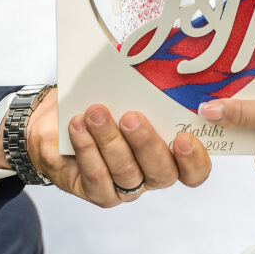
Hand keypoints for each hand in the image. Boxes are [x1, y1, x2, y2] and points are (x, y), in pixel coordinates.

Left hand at [25, 90, 211, 206]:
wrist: (60, 119)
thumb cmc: (102, 102)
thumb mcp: (126, 90)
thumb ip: (145, 83)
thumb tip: (152, 61)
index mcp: (172, 151)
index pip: (195, 170)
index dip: (194, 159)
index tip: (184, 137)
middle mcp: (153, 173)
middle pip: (162, 172)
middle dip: (147, 143)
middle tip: (131, 118)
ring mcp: (127, 187)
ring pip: (126, 173)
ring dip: (110, 140)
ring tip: (96, 113)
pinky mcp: (99, 192)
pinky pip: (97, 178)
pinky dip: (87, 149)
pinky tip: (79, 127)